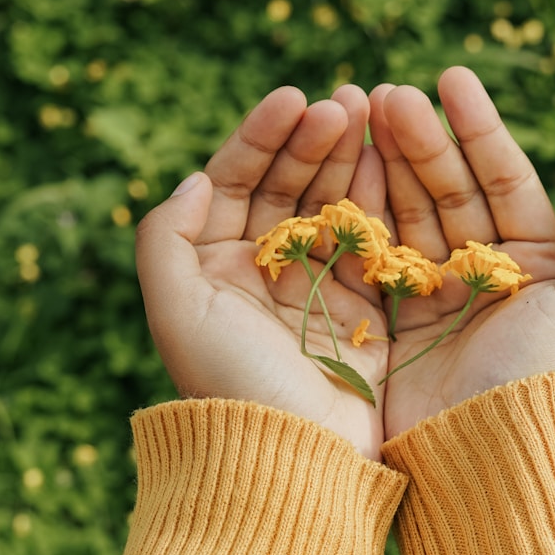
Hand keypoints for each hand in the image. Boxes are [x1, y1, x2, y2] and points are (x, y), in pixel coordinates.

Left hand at [135, 85, 388, 460]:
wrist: (295, 455)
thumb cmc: (230, 382)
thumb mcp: (175, 309)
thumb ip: (165, 236)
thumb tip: (196, 178)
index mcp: (213, 265)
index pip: (234, 181)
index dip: (262, 136)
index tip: (294, 99)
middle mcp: (262, 269)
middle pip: (286, 184)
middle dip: (313, 139)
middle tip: (347, 100)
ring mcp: (315, 284)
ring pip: (330, 202)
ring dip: (349, 157)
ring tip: (374, 112)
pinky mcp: (361, 305)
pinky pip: (370, 237)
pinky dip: (378, 197)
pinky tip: (389, 160)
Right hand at [369, 66, 554, 439]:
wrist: (483, 460)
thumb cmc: (542, 379)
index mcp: (535, 264)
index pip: (505, 178)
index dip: (480, 128)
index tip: (451, 78)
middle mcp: (485, 274)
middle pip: (450, 190)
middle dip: (422, 139)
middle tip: (389, 92)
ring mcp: (436, 296)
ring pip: (409, 213)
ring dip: (386, 164)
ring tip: (360, 111)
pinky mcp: (393, 322)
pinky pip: (375, 253)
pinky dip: (359, 211)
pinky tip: (341, 168)